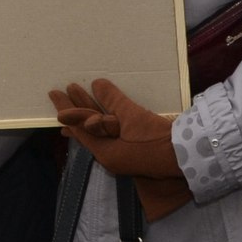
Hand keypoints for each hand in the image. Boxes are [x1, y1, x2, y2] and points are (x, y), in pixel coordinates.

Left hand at [51, 79, 186, 184]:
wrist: (187, 156)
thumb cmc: (155, 140)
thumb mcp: (132, 117)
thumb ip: (112, 101)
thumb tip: (96, 85)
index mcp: (106, 152)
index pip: (80, 128)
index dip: (67, 110)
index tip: (55, 94)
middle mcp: (111, 155)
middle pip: (87, 129)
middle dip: (74, 109)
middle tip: (58, 92)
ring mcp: (123, 153)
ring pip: (100, 130)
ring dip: (88, 112)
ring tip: (75, 98)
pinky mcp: (135, 148)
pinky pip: (113, 132)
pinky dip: (104, 120)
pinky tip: (101, 114)